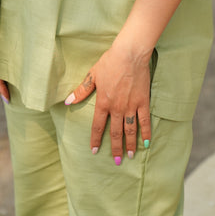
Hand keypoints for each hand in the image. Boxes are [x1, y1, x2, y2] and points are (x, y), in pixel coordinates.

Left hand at [64, 43, 151, 163]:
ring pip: (130, 130)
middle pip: (115, 132)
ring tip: (130, 156)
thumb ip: (81, 91)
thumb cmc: (110, 62)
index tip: (94, 151)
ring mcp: (131, 106)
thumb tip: (67, 101)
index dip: (95, 139)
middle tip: (117, 161)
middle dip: (115, 148)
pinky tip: (147, 143)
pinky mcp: (143, 101)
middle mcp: (117, 108)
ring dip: (130, 144)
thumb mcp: (93, 75)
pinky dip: (146, 132)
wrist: (130, 54)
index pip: (97, 126)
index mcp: (103, 102)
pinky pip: (145, 121)